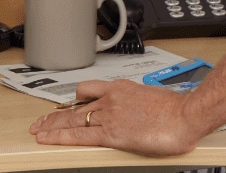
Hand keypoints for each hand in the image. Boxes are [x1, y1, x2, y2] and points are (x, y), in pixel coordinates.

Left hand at [28, 80, 218, 155]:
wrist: (186, 115)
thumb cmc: (177, 109)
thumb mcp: (153, 98)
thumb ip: (139, 104)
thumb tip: (138, 112)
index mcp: (121, 88)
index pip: (88, 91)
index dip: (73, 100)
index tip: (65, 105)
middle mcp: (111, 99)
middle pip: (75, 106)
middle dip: (56, 114)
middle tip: (41, 120)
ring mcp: (109, 115)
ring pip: (72, 119)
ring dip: (52, 125)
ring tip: (39, 130)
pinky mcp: (111, 133)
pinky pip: (78, 135)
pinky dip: (60, 136)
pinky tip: (48, 138)